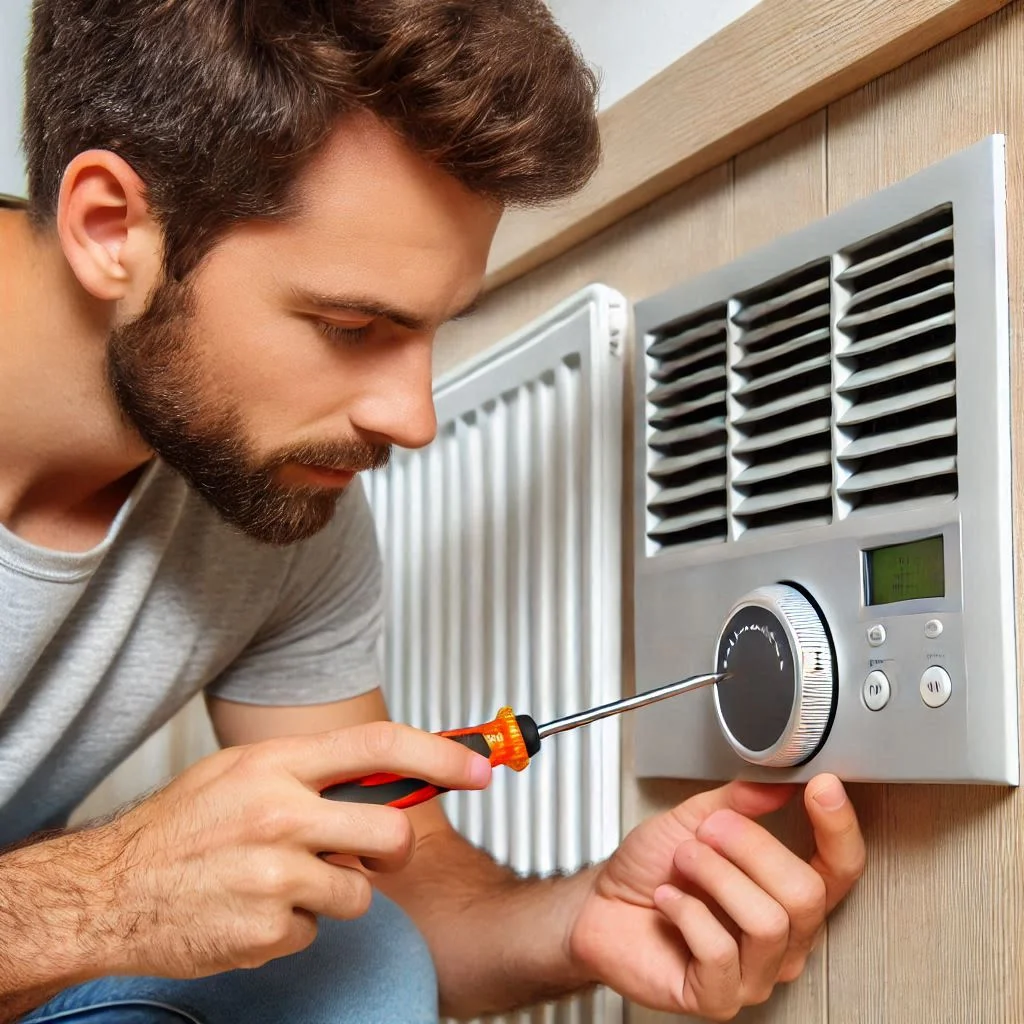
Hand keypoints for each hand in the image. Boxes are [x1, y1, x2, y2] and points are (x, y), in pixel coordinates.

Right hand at [80, 722, 490, 978]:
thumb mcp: (241, 773)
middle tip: (358, 851)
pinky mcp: (268, 929)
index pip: (380, 746)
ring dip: (331, 893)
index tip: (480, 766)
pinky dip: (294, 926)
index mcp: (277, 766)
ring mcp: (275, 875)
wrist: (110, 893)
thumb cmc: (177, 830)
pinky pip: (315, 930)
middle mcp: (281, 814)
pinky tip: (253, 910)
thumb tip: (381, 779)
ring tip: (277, 881)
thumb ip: (310, 772)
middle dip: (389, 849)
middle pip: (390, 833)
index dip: (441, 755)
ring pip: (358, 892)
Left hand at [568, 774, 863, 1019]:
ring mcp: (755, 973)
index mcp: (788, 893)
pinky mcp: (718, 997)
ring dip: (715, 876)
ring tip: (684, 862)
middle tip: (708, 830)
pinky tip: (669, 899)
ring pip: (767, 921)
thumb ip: (738, 801)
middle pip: (806, 894)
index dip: (839, 827)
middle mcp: (784, 938)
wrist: (601, 904)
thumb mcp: (694, 819)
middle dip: (750, 848)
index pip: (841, 868)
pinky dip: (685, 911)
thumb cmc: (651, 868)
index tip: (821, 786)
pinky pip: (719, 950)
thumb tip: (778, 782)